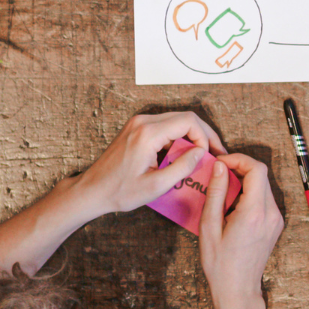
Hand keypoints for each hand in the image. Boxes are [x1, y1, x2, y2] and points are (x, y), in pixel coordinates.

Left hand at [74, 112, 226, 215]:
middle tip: (216, 153)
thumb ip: (182, 167)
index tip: (209, 156)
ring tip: (202, 155)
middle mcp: (143, 122)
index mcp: (148, 133)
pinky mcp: (136, 128)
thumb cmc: (121, 191)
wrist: (93, 190)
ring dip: (192, 136)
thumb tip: (201, 153)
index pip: (189, 121)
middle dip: (203, 135)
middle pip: (185, 117)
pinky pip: (165, 126)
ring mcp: (139, 123)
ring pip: (176, 120)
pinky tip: (184, 155)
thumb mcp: (156, 186)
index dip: (205, 137)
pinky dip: (178, 138)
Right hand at [200, 153, 283, 305]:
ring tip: (222, 190)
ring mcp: (276, 219)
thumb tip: (220, 167)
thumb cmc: (220, 263)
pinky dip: (249, 194)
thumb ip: (216, 193)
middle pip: (261, 175)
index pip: (256, 169)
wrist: (237, 289)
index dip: (238, 159)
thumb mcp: (209, 226)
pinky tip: (232, 205)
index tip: (220, 163)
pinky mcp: (275, 224)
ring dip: (244, 181)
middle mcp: (271, 213)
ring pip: (263, 186)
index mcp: (254, 212)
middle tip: (218, 174)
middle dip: (240, 168)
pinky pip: (264, 199)